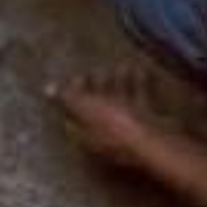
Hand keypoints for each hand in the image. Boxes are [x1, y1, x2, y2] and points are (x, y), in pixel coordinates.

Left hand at [51, 69, 177, 169]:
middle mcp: (106, 136)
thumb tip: (47, 90)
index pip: (73, 114)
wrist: (159, 141)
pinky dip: (140, 84)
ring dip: (120, 83)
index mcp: (86, 135)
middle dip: (97, 88)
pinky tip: (142, 69)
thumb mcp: (86, 108)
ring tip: (122, 65)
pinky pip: (141, 101)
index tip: (79, 75)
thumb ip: (67, 97)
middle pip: (97, 109)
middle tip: (99, 69)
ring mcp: (129, 133)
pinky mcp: (149, 126)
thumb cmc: (117, 125)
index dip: (73, 94)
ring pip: (120, 104)